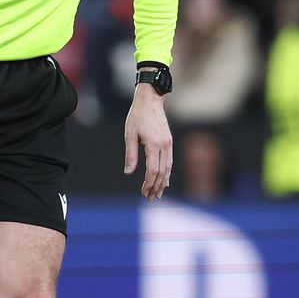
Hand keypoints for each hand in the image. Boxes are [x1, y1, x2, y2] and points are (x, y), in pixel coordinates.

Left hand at [124, 84, 172, 199]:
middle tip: (150, 198)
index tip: (143, 192)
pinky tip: (165, 181)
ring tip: (158, 194)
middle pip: (162, 172)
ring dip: (163, 183)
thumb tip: (128, 172)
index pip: (153, 170)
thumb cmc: (137, 116)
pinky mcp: (169, 142)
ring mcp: (169, 144)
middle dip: (156, 187)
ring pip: (168, 168)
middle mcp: (164, 145)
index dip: (148, 183)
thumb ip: (130, 154)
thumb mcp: (130, 134)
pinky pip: (170, 161)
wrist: (151, 100)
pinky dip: (168, 173)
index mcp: (153, 144)